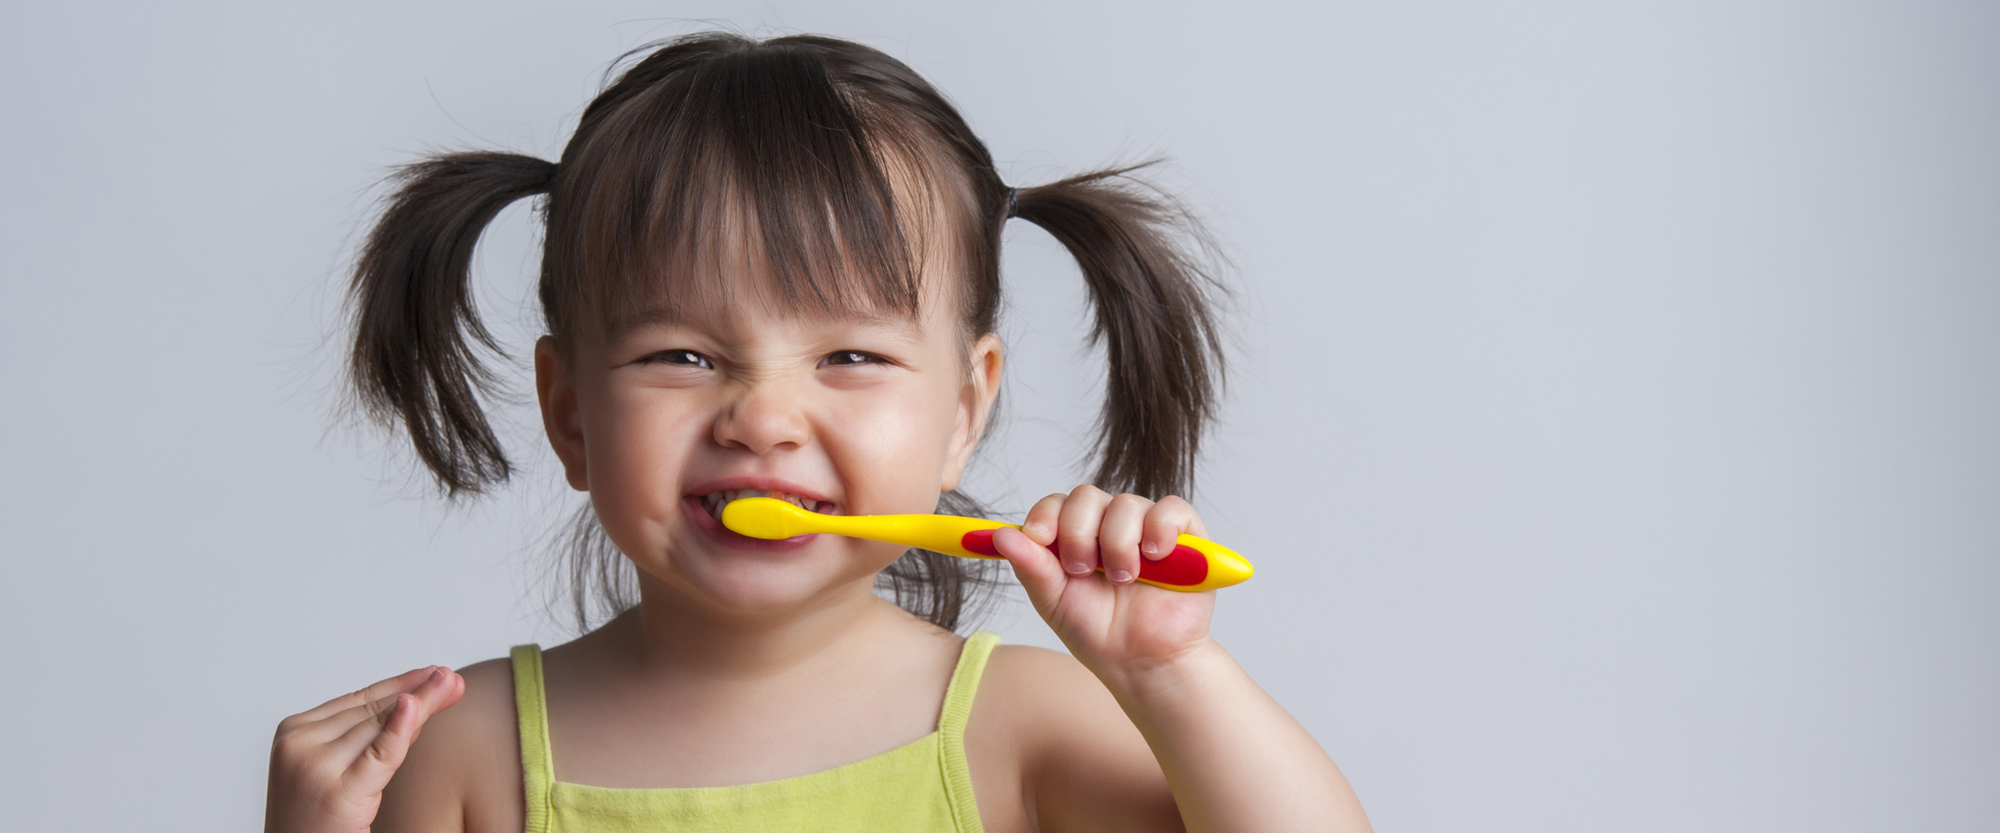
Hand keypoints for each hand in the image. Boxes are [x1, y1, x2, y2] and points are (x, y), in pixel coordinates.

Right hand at [265, 666, 465, 832]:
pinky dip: (400, 730)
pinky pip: (379, 755)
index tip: (431, 673)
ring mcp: (313, 767)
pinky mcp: (336, 793)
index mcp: (293, 733)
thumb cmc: (317, 821)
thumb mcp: (340, 770)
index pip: (357, 702)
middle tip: (450, 678)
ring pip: (379, 728)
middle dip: (416, 694)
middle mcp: (298, 745)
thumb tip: (417, 706)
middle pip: (370, 712)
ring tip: (450, 685)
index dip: (398, 685)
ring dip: (420, 705)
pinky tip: (415, 707)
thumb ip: (373, 738)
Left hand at [991, 485, 1217, 685]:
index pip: (1056, 504)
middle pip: (1086, 496)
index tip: (1039, 539)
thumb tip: (999, 534)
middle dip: (1078, 533)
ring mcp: (1147, 528)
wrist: (1142, 663)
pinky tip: (1153, 556)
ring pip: (1126, 504)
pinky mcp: (1186, 536)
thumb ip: (1030, 566)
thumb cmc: (1098, 633)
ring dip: (1118, 543)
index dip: (1045, 516)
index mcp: (1075, 536)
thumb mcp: (1053, 601)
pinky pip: (1171, 509)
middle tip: (1082, 570)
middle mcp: (1109, 526)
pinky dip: (1160, 528)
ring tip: (1123, 579)